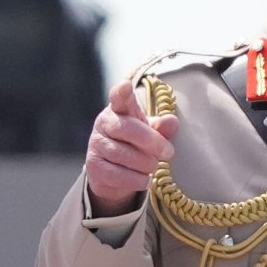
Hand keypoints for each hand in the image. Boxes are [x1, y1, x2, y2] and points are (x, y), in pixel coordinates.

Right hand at [85, 79, 178, 215]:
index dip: (121, 92)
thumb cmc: (134, 145)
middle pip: (127, 129)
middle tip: (169, 153)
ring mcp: (96, 145)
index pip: (118, 98)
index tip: (125, 86)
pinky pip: (119, 175)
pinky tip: (144, 179)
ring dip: (145, 164)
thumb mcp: (150, 133)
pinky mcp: (94, 167)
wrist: (113, 174)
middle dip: (152, 142)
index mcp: (119, 109)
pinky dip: (137, 180)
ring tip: (153, 167)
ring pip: (124, 155)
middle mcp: (104, 123)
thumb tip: (172, 122)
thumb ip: (161, 127)